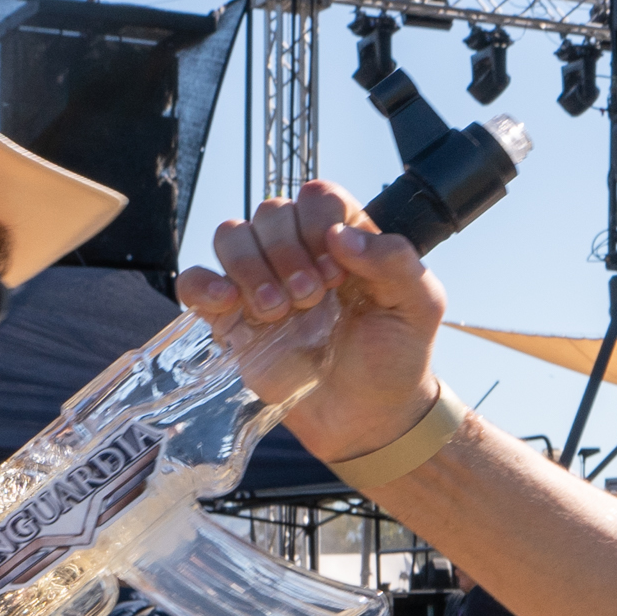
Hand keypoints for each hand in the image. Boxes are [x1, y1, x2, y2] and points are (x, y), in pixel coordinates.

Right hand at [176, 185, 451, 468]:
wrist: (368, 418)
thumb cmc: (396, 356)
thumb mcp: (420, 306)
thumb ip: (395, 261)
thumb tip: (340, 236)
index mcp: (343, 237)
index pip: (317, 197)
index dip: (320, 225)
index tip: (338, 272)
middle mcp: (298, 250)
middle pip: (271, 212)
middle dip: (287, 252)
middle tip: (312, 297)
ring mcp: (260, 281)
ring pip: (231, 235)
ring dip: (250, 266)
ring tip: (278, 310)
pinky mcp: (231, 317)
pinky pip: (196, 282)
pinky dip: (203, 284)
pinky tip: (229, 301)